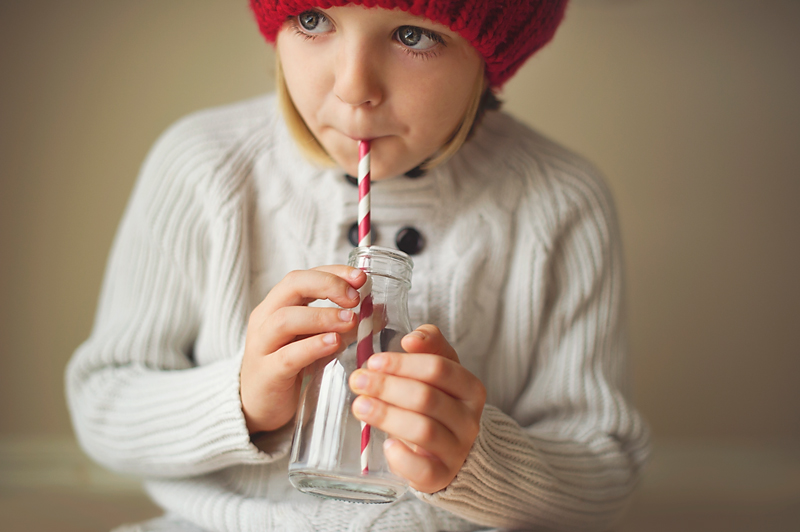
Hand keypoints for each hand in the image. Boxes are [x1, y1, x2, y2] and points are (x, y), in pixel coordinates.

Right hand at [241, 266, 365, 433]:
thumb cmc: (289, 369)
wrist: (259, 407)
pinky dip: (313, 346)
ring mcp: (262, 346)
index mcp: (277, 306)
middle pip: (292, 286)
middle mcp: (266, 320)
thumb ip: (342, 325)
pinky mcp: (267, 374)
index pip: (303, 276)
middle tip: (355, 297)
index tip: (360, 278)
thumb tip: (377, 310)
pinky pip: (287, 356)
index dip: (332, 272)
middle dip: (327, 285)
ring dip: (322, 316)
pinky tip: (334, 343)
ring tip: (350, 320)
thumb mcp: (316, 341)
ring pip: (286, 319)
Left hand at [349, 324, 486, 493]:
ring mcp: (458, 450)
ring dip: (387, 416)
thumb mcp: (439, 371)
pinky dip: (403, 457)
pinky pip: (424, 470)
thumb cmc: (438, 404)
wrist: (450, 451)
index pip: (439, 369)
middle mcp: (469, 420)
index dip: (403, 363)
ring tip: (359, 406)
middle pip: (427, 398)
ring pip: (424, 430)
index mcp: (470, 388)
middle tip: (357, 381)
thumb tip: (412, 338)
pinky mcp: (441, 477)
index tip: (373, 361)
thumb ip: (430, 346)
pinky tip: (385, 444)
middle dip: (387, 387)